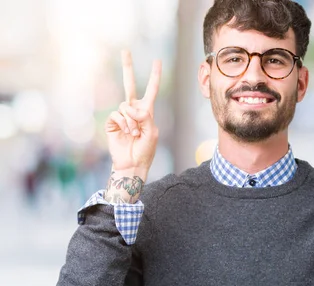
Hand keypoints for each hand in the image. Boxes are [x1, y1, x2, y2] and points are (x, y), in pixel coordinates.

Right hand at [105, 50, 161, 173]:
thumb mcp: (152, 132)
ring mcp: (122, 115)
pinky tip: (126, 132)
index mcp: (146, 111)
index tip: (157, 61)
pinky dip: (123, 123)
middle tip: (125, 50)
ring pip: (125, 105)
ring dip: (131, 120)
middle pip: (129, 84)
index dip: (154, 76)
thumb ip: (145, 117)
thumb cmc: (145, 149)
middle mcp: (133, 109)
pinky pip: (116, 114)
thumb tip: (131, 107)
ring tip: (134, 133)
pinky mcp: (112, 121)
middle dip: (127, 67)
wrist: (132, 162)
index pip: (151, 90)